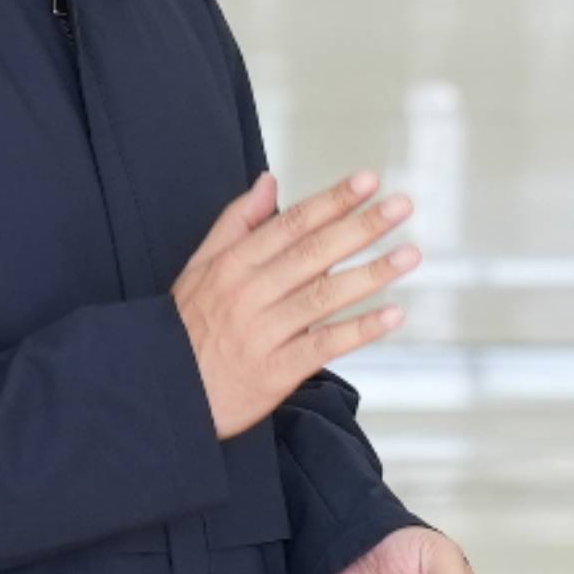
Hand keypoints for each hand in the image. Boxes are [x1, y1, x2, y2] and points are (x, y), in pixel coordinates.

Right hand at [180, 170, 419, 437]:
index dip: (332, 201)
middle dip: (361, 227)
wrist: (164, 392)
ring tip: (410, 254)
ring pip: (323, 297)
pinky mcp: (275, 372)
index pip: (291, 224)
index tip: (368, 180)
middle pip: (313, 254)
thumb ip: (237, 222)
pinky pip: (323, 346)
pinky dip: (360, 330)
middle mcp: (249, 294)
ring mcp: (263, 334)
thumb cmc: (187, 326)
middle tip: (401, 206)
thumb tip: (269, 181)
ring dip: (370, 274)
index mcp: (233, 265)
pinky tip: (393, 314)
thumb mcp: (199, 266)